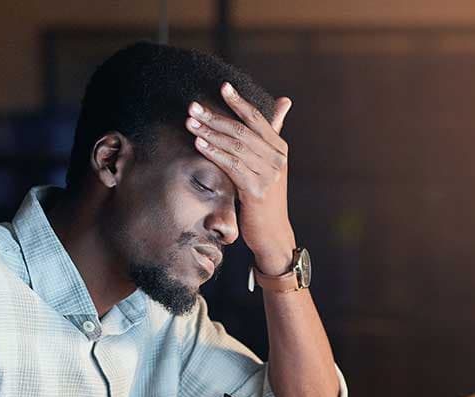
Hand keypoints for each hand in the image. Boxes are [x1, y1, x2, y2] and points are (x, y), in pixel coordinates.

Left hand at [185, 83, 296, 273]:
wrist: (272, 232)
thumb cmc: (265, 196)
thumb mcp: (269, 163)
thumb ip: (271, 132)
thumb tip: (284, 101)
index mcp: (279, 147)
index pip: (257, 118)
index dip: (239, 101)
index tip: (222, 86)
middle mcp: (277, 158)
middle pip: (242, 130)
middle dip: (215, 117)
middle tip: (192, 106)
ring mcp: (269, 174)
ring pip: (236, 146)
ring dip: (210, 133)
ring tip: (190, 122)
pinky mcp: (257, 190)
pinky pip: (232, 166)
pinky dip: (215, 152)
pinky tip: (199, 144)